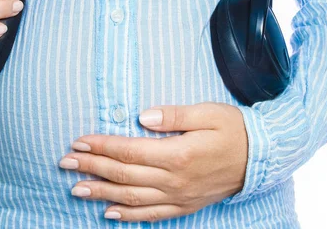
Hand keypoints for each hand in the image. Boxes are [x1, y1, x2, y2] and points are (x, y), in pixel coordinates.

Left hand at [58, 102, 248, 222]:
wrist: (261, 157)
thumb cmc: (233, 129)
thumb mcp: (207, 112)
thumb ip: (174, 115)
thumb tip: (142, 117)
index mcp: (179, 154)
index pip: (129, 151)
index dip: (101, 146)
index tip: (79, 141)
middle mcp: (175, 179)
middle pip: (124, 174)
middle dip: (91, 168)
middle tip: (65, 162)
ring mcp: (179, 196)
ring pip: (132, 197)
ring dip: (101, 193)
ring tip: (75, 188)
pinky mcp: (185, 205)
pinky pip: (152, 215)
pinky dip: (128, 215)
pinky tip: (109, 212)